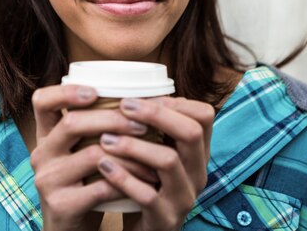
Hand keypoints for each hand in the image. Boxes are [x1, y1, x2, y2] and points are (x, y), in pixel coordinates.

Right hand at [30, 84, 159, 230]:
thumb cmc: (83, 184)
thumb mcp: (78, 153)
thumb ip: (91, 129)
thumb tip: (135, 97)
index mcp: (45, 136)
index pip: (41, 101)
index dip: (66, 91)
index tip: (95, 92)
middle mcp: (41, 154)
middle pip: (72, 123)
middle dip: (112, 119)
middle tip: (143, 124)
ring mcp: (48, 180)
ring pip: (92, 155)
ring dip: (129, 153)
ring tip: (153, 154)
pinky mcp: (61, 205)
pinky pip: (101, 187)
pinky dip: (128, 182)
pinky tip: (145, 181)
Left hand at [96, 96, 213, 230]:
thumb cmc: (145, 184)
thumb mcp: (156, 154)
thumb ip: (152, 129)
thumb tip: (125, 88)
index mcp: (197, 153)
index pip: (204, 115)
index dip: (174, 101)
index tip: (141, 97)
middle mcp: (197, 173)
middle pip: (190, 132)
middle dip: (155, 114)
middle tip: (122, 106)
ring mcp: (183, 197)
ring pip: (168, 161)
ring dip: (133, 145)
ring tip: (104, 138)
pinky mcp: (165, 219)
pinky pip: (147, 195)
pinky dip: (123, 178)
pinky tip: (103, 166)